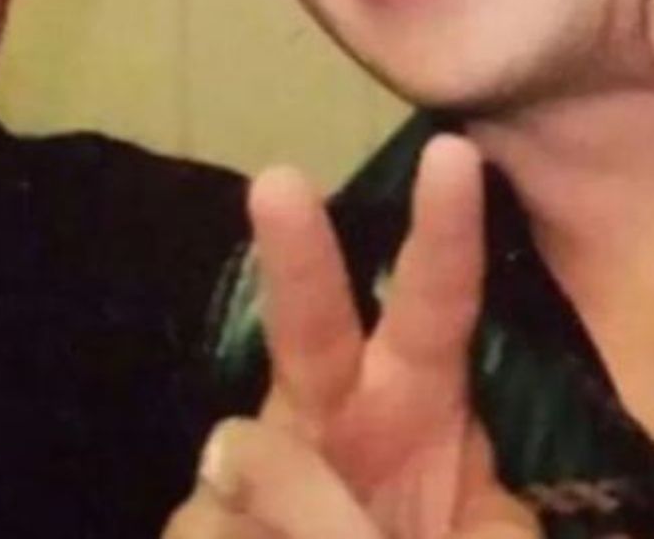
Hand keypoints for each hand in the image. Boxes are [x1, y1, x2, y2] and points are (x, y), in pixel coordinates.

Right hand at [164, 136, 537, 537]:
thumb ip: (454, 524)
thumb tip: (293, 470)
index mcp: (418, 400)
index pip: (437, 304)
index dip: (444, 233)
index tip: (455, 153)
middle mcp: (333, 411)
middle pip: (309, 323)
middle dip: (297, 257)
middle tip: (280, 184)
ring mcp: (254, 462)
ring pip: (249, 460)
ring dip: (301, 524)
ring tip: (325, 535)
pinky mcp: (198, 516)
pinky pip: (211, 527)